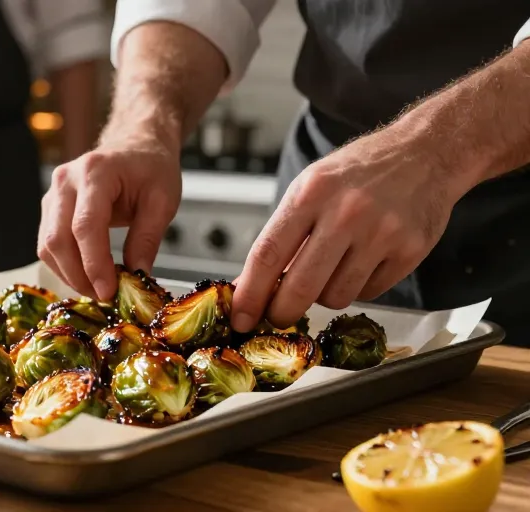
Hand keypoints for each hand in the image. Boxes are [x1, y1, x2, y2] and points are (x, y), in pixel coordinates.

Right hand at [38, 137, 181, 299]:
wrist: (136, 145)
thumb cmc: (151, 167)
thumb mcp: (162, 200)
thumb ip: (147, 238)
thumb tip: (137, 276)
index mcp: (95, 172)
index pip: (85, 226)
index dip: (94, 264)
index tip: (109, 291)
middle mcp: (65, 181)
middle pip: (58, 239)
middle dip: (79, 275)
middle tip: (105, 296)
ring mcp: (53, 193)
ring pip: (48, 245)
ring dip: (70, 274)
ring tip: (99, 288)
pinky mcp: (50, 207)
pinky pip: (48, 244)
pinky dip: (65, 266)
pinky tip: (87, 275)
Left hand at [232, 129, 461, 331]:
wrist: (425, 153)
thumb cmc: (359, 172)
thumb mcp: (310, 188)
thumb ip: (281, 235)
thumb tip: (251, 285)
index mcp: (311, 193)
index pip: (268, 254)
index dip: (250, 294)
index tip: (239, 317)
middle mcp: (345, 213)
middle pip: (300, 287)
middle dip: (282, 312)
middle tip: (278, 315)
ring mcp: (380, 233)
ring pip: (335, 297)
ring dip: (325, 295)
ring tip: (332, 268)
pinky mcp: (409, 251)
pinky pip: (369, 293)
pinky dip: (359, 287)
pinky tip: (364, 261)